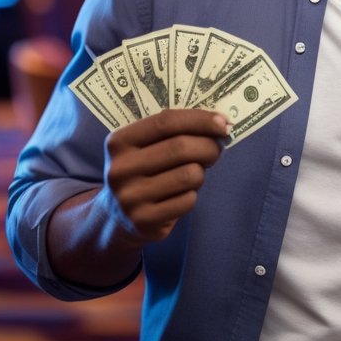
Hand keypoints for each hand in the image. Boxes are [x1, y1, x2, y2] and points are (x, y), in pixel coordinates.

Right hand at [104, 109, 229, 243]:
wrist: (118, 216)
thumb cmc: (143, 171)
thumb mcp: (145, 147)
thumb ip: (174, 133)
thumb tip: (219, 124)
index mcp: (119, 142)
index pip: (166, 122)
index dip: (200, 120)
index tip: (223, 123)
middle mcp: (120, 169)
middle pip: (180, 148)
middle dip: (209, 146)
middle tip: (217, 149)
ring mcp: (130, 197)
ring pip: (189, 175)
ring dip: (200, 173)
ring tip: (193, 174)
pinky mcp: (144, 221)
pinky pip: (187, 201)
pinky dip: (192, 195)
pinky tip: (181, 195)